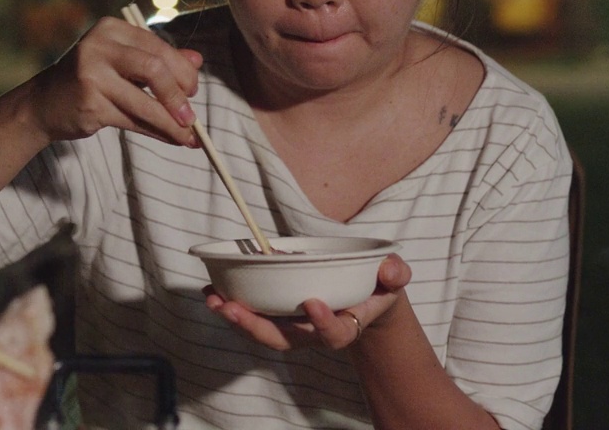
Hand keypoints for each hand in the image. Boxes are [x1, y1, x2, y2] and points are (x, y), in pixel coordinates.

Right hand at [27, 16, 202, 146]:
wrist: (44, 104)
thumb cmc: (91, 80)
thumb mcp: (123, 62)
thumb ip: (159, 59)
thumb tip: (198, 60)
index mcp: (111, 29)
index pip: (157, 47)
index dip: (182, 70)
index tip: (193, 90)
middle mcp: (99, 46)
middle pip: (154, 68)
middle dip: (178, 95)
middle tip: (192, 116)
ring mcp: (91, 74)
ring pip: (144, 101)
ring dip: (171, 122)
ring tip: (189, 136)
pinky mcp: (89, 103)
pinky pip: (132, 120)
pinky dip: (157, 132)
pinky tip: (172, 139)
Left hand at [203, 253, 411, 350]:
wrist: (365, 300)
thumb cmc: (377, 288)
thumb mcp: (393, 280)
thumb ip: (395, 274)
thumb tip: (391, 269)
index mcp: (345, 326)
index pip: (334, 334)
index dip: (323, 324)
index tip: (312, 303)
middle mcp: (315, 333)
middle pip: (284, 339)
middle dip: (257, 326)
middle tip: (233, 309)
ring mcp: (294, 327)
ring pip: (263, 331)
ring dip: (237, 318)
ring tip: (213, 301)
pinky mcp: (280, 316)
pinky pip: (254, 316)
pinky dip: (232, 306)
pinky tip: (212, 293)